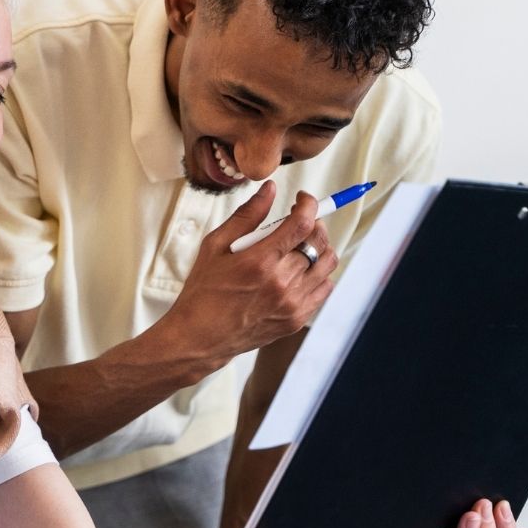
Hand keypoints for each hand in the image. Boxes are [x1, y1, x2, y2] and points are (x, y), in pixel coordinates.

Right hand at [159, 184, 337, 370]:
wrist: (200, 338)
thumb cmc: (203, 292)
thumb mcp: (214, 246)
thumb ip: (246, 216)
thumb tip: (269, 189)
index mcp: (260, 262)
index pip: (301, 224)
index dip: (308, 204)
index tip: (302, 199)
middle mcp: (281, 283)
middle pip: (318, 242)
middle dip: (313, 223)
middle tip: (299, 221)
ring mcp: (292, 304)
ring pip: (327, 264)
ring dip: (320, 247)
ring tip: (302, 244)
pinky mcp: (296, 319)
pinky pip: (325, 288)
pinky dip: (320, 273)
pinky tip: (302, 269)